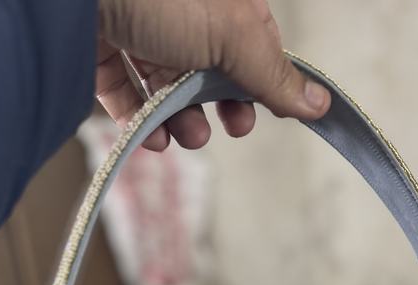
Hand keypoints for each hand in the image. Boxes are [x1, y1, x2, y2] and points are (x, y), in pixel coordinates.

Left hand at [97, 0, 330, 150]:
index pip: (253, 40)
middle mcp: (179, 6)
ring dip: (183, 120)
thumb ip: (273, 74)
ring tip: (188, 138)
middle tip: (232, 127)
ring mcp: (136, 23)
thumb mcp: (233, 34)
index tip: (265, 114)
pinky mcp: (97, 44)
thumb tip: (320, 104)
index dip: (262, 81)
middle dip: (222, 104)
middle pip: (210, 64)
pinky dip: (141, 120)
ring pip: (168, 82)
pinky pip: (125, 90)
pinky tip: (152, 139)